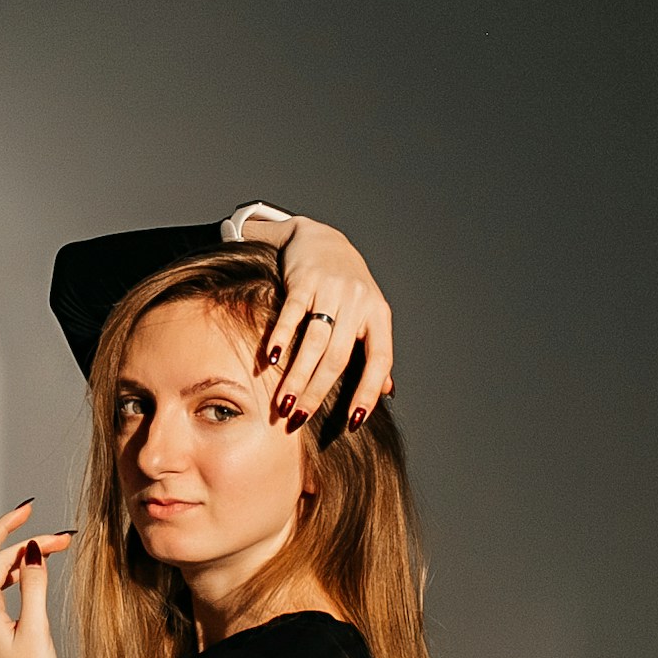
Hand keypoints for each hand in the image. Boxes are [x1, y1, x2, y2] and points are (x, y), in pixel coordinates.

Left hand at [0, 504, 73, 657]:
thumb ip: (33, 586)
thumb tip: (32, 549)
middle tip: (65, 539)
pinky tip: (36, 579)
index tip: (30, 509)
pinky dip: (17, 581)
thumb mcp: (36, 630)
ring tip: (57, 553)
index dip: (7, 524)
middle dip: (27, 545)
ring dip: (24, 562)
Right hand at [251, 215, 395, 428]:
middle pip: (338, 357)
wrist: (320, 236)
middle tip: (299, 418)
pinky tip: (268, 360)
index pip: (380, 360)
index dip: (368, 391)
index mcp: (378, 315)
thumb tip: (388, 391)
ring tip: (283, 403)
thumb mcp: (369, 312)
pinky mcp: (305, 279)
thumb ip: (375, 351)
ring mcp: (332, 290)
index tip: (353, 421)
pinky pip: (292, 313)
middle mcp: (359, 302)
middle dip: (318, 392)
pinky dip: (280, 337)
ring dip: (296, 375)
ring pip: (314, 341)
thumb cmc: (347, 283)